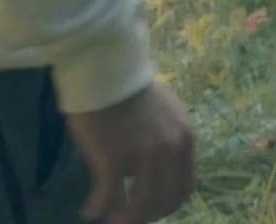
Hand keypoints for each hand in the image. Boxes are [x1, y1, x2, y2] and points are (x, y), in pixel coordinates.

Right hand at [66, 80, 196, 223]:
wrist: (107, 67)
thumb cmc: (129, 88)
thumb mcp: (165, 113)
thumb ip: (166, 140)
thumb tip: (156, 166)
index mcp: (185, 139)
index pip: (186, 187)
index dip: (169, 203)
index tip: (154, 209)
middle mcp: (170, 150)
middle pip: (165, 201)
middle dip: (147, 215)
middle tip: (129, 218)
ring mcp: (143, 156)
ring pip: (140, 205)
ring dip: (124, 218)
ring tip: (110, 220)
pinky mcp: (114, 158)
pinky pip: (109, 196)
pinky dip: (97, 208)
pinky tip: (89, 211)